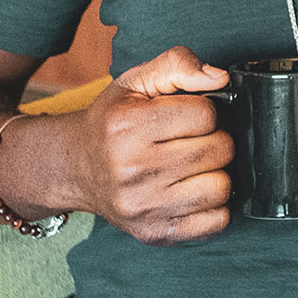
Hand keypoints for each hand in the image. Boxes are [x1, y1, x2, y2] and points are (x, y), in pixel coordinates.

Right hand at [15, 45, 233, 241]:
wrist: (75, 169)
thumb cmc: (111, 123)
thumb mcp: (135, 82)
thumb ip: (177, 65)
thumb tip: (219, 78)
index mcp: (128, 126)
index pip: (206, 114)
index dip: (203, 111)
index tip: (185, 116)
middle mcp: (133, 169)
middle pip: (219, 150)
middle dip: (214, 140)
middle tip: (191, 141)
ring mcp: (144, 206)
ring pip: (221, 187)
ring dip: (215, 173)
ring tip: (192, 166)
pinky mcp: (155, 233)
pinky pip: (216, 222)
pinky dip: (214, 206)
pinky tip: (192, 191)